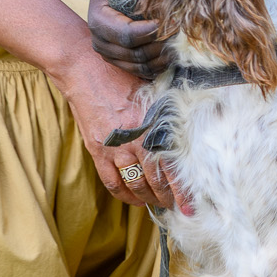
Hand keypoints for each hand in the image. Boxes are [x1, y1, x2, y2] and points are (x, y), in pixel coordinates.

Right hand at [61, 52, 182, 210]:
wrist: (86, 69)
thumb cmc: (124, 75)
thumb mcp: (153, 90)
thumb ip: (167, 115)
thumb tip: (189, 133)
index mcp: (152, 125)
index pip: (171, 167)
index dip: (182, 191)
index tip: (190, 206)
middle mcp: (134, 140)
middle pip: (154, 181)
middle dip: (167, 199)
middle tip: (177, 207)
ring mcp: (113, 148)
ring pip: (134, 184)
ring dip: (148, 198)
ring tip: (159, 204)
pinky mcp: (96, 150)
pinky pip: (111, 182)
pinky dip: (124, 195)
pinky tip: (135, 200)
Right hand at [89, 0, 170, 77]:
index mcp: (99, 20)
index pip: (128, 35)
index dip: (153, 31)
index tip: (173, 22)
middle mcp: (99, 41)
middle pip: (136, 53)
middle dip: (162, 44)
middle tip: (181, 32)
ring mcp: (108, 54)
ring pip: (140, 66)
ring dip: (163, 57)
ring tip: (178, 41)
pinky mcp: (119, 61)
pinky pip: (141, 72)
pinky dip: (159, 66)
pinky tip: (171, 52)